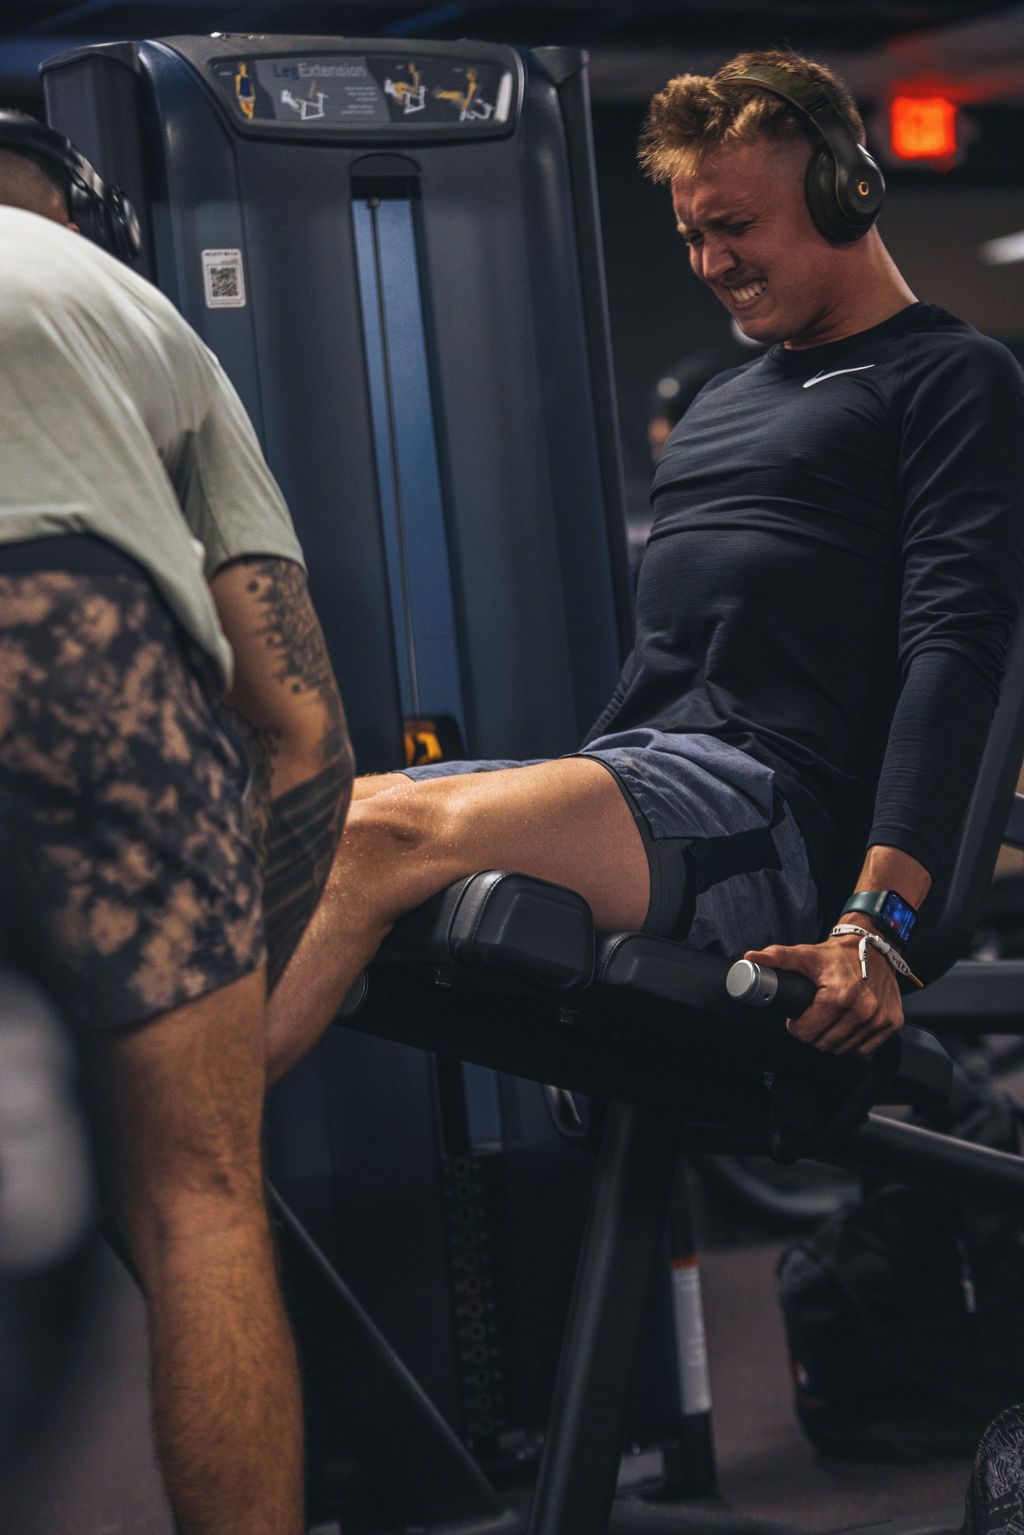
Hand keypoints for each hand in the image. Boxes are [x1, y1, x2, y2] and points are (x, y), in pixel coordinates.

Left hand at [742, 929, 904, 1055]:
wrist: (873, 945)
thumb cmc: (838, 954)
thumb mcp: (805, 954)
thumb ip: (778, 957)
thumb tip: (751, 958)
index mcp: (839, 996)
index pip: (807, 1032)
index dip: (797, 1026)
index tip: (797, 1017)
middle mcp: (862, 1010)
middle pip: (824, 1043)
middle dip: (814, 1033)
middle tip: (814, 1016)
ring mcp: (879, 1018)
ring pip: (844, 1049)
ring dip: (834, 1039)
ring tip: (830, 1019)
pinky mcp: (892, 1023)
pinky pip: (865, 1047)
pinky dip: (855, 1040)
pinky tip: (849, 1024)